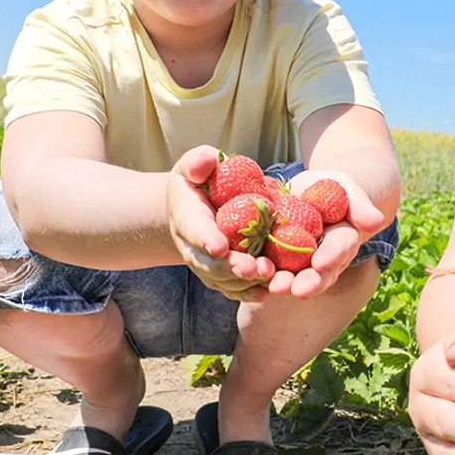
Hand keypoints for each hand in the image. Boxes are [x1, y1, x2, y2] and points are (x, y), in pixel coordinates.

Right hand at [166, 145, 275, 301]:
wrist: (195, 207)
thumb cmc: (199, 181)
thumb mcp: (194, 165)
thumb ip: (198, 162)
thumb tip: (205, 163)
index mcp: (186, 216)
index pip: (193, 228)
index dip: (205, 238)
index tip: (219, 247)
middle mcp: (193, 246)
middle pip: (208, 262)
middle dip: (230, 267)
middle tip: (253, 268)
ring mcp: (208, 263)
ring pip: (223, 280)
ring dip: (244, 283)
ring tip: (268, 278)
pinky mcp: (223, 275)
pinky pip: (233, 288)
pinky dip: (248, 293)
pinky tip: (267, 293)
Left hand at [265, 168, 386, 298]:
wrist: (306, 192)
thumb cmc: (331, 187)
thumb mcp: (346, 187)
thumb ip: (360, 204)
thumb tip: (377, 222)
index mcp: (343, 241)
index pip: (340, 249)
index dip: (331, 256)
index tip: (321, 263)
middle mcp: (323, 259)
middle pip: (319, 274)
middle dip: (309, 283)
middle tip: (297, 289)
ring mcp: (300, 263)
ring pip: (295, 278)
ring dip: (285, 284)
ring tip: (274, 287)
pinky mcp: (276, 260)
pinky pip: (270, 269)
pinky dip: (261, 274)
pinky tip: (251, 275)